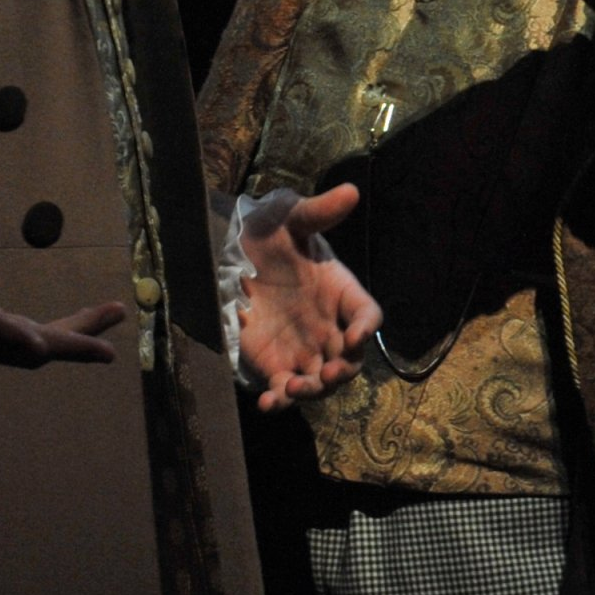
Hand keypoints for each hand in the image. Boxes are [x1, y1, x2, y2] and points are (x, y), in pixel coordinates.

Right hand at [0, 180, 124, 366]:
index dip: (8, 336)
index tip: (40, 346)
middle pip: (17, 346)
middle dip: (63, 346)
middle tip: (106, 352)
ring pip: (34, 347)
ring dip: (77, 335)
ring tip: (117, 311)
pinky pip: (36, 339)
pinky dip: (69, 329)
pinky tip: (101, 315)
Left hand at [237, 183, 379, 412]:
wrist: (227, 251)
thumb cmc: (266, 231)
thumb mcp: (290, 217)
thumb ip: (318, 211)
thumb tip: (351, 191)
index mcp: (341, 291)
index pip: (367, 314)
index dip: (367, 327)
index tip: (357, 334)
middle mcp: (329, 325)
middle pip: (350, 358)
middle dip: (344, 370)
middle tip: (329, 373)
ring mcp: (303, 348)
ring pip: (321, 380)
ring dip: (315, 390)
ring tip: (295, 388)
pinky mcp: (274, 364)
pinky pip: (283, 390)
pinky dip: (279, 402)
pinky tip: (268, 404)